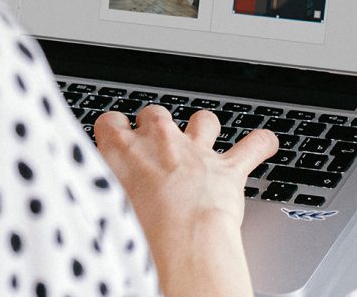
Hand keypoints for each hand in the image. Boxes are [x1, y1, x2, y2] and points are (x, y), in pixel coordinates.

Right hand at [95, 105, 276, 296]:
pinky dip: (261, 144)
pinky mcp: (229, 168)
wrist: (180, 242)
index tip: (116, 140)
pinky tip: (265, 144)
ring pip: (203, 120)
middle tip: (154, 146)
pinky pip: (254, 145)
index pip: (111, 122)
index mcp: (121, 152)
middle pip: (156, 114)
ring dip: (203, 128)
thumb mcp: (99, 212)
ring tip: (202, 138)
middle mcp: (161, 143)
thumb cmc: (136, 235)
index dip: (115, 131)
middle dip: (155, 126)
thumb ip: (99, 194)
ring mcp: (197, 152)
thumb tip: (91, 200)